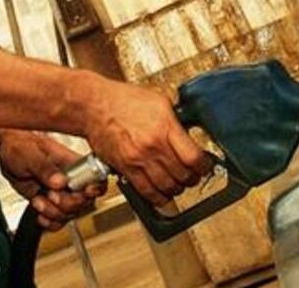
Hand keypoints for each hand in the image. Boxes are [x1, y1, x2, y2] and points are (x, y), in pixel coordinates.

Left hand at [0, 129, 106, 230]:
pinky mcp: (52, 203)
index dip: (93, 188)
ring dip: (53, 213)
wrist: (8, 153)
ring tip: (39, 201)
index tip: (85, 191)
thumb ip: (45, 168)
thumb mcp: (30, 154)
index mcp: (73, 162)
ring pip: (71, 214)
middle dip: (67, 204)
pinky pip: (59, 220)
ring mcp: (62, 192)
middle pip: (86, 201)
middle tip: (51, 194)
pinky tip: (40, 214)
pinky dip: (49, 222)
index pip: (96, 177)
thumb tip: (60, 181)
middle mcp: (71, 178)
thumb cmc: (20, 145)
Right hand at [81, 78, 210, 205]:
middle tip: (192, 175)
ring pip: (167, 186)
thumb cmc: (123, 100)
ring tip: (177, 183)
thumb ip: (175, 120)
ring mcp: (138, 159)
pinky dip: (158, 197)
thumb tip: (189, 134)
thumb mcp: (158, 101)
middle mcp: (152, 145)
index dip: (204, 165)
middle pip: (183, 175)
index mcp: (164, 126)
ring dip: (176, 188)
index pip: (194, 157)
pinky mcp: (125, 169)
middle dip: (192, 178)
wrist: (94, 106)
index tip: (205, 165)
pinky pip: (146, 191)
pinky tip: (162, 193)